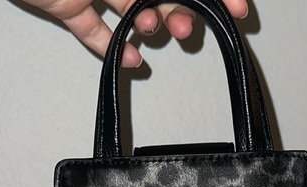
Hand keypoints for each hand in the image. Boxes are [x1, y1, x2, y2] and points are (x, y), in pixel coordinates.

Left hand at [19, 0, 248, 67]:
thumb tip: (164, 0)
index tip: (238, 10)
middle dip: (183, 10)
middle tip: (189, 28)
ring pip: (133, 10)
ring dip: (149, 24)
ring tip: (150, 29)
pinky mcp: (67, 8)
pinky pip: (94, 31)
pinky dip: (111, 47)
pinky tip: (130, 62)